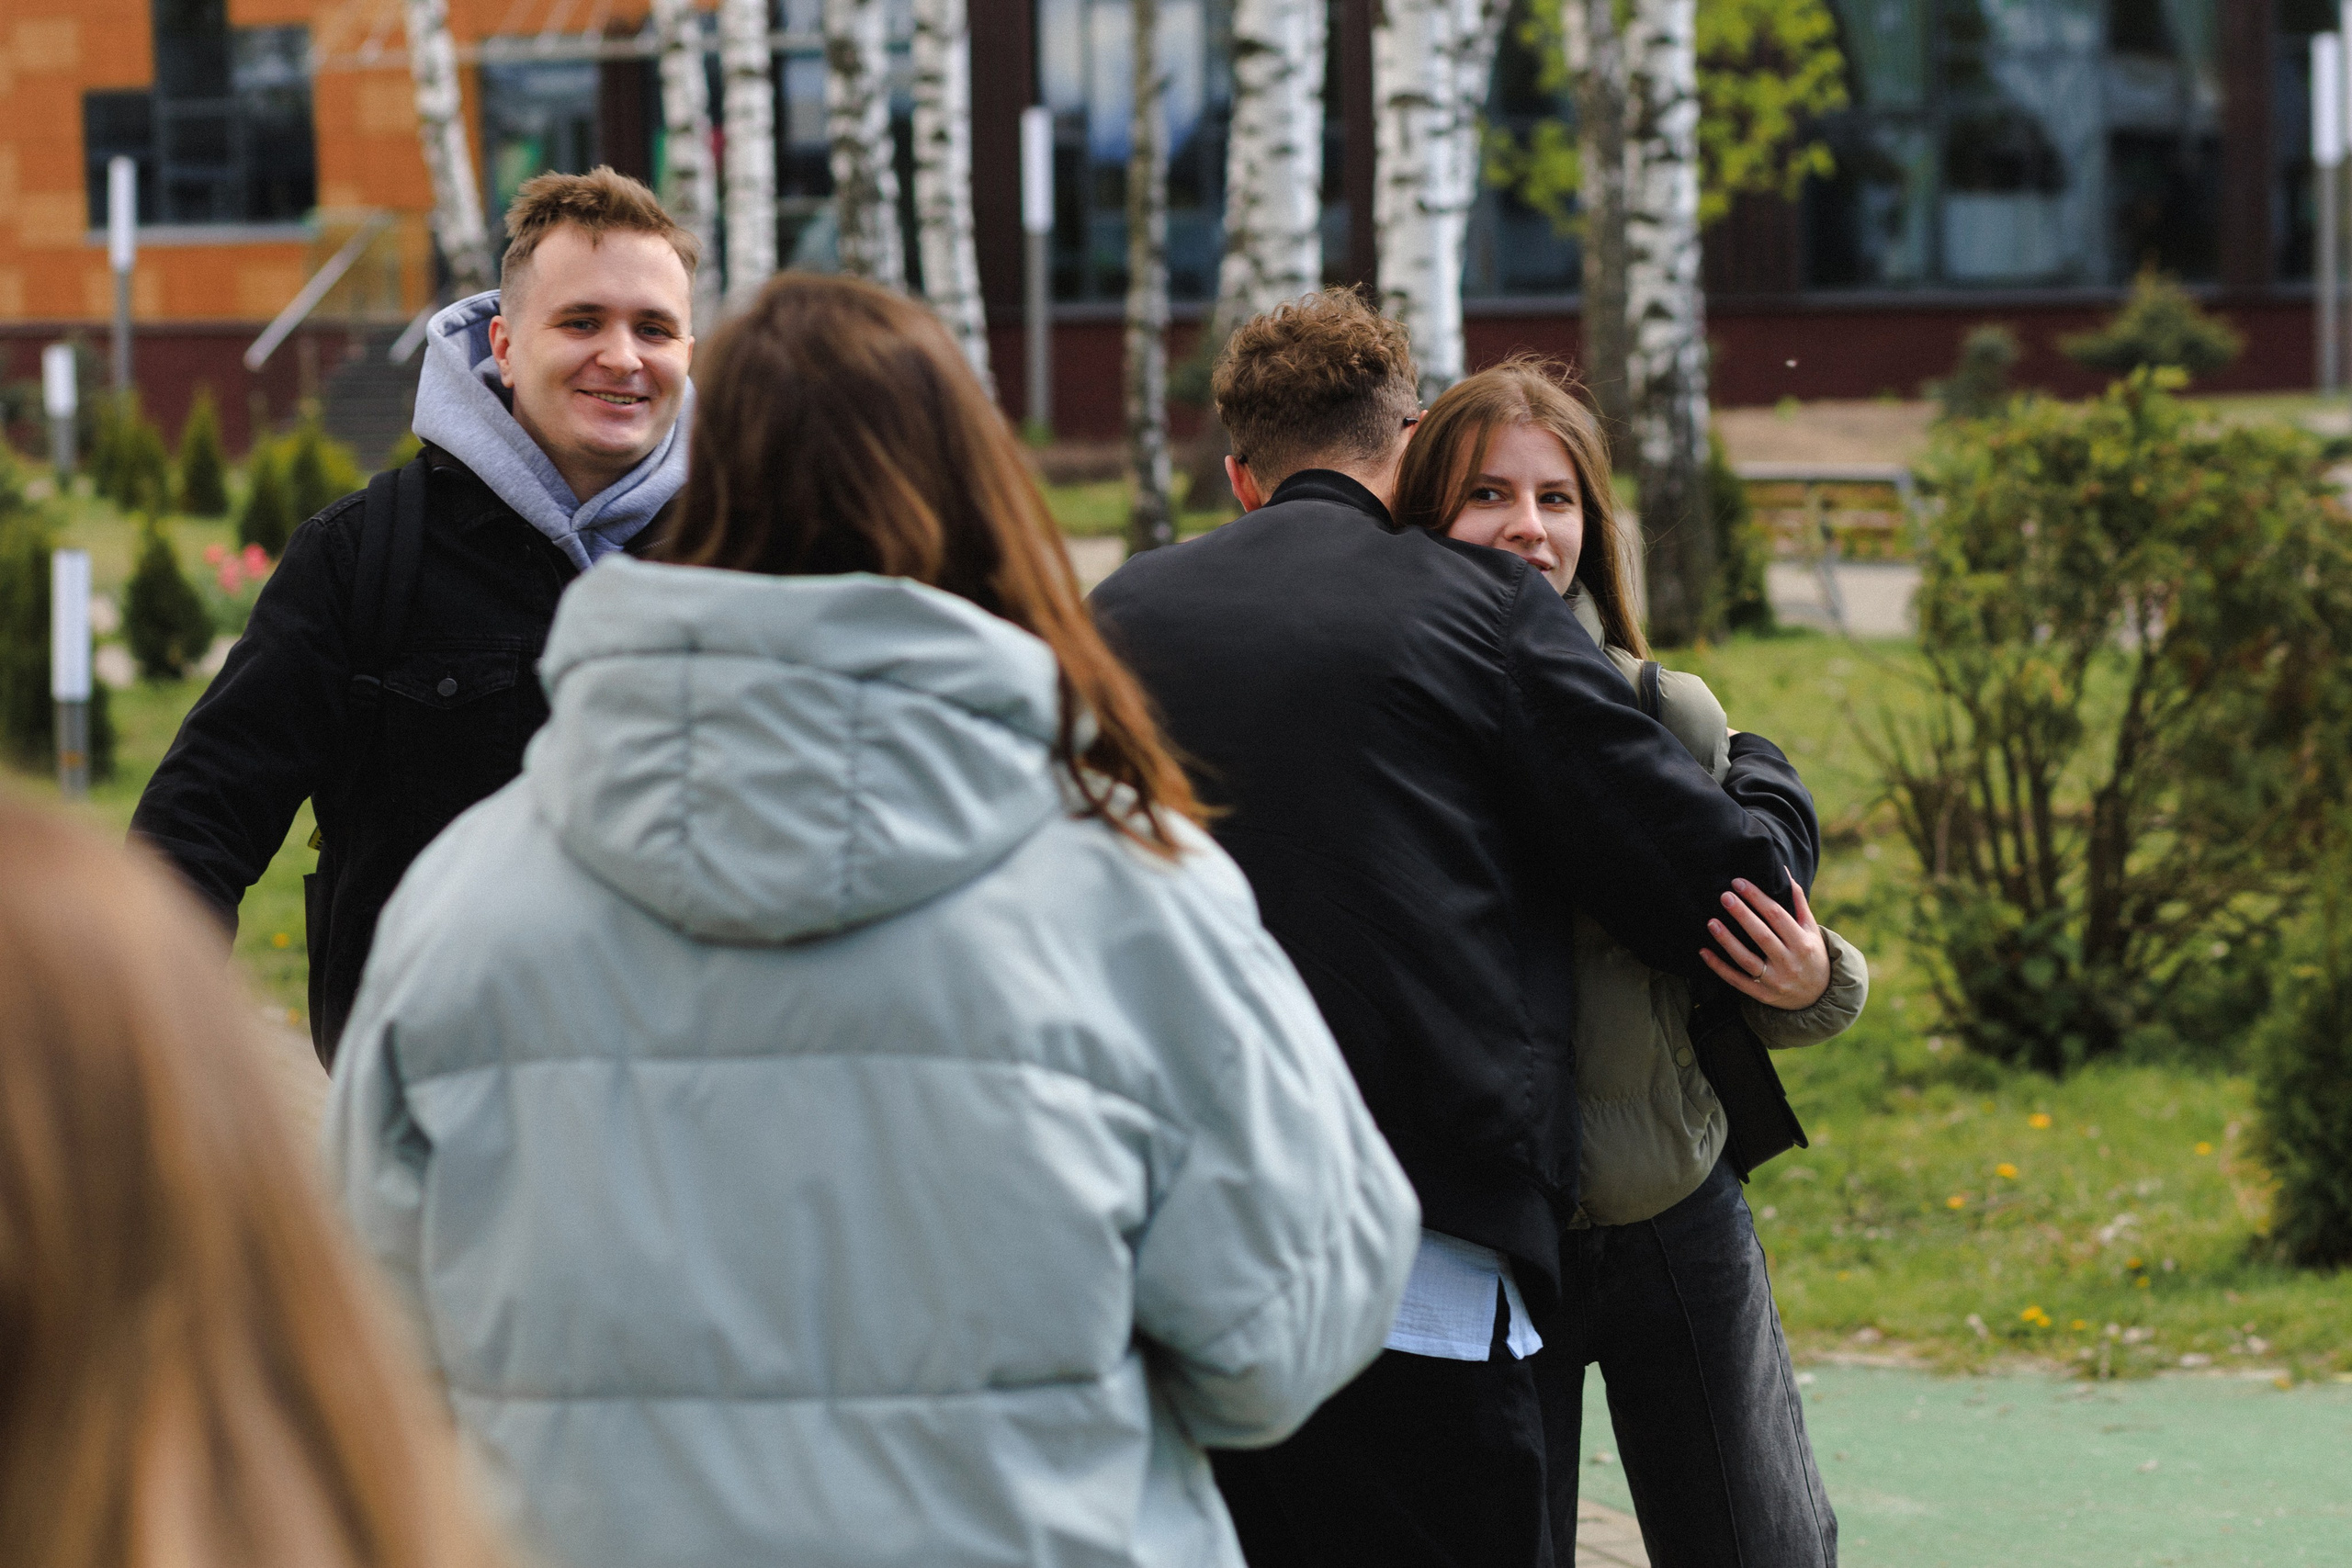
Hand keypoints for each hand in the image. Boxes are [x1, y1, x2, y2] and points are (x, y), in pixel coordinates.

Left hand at [1701, 875, 1828, 1009]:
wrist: (1819, 996)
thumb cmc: (1811, 954)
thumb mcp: (1811, 930)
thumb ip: (1798, 902)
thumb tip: (1784, 871)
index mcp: (1802, 942)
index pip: (1777, 916)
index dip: (1757, 898)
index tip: (1739, 882)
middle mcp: (1789, 961)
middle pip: (1761, 935)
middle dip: (1742, 914)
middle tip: (1724, 896)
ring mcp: (1775, 980)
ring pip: (1746, 959)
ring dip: (1727, 940)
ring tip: (1711, 921)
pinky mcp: (1761, 994)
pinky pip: (1736, 980)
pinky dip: (1719, 967)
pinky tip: (1703, 951)